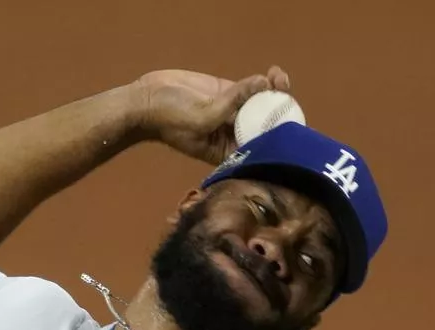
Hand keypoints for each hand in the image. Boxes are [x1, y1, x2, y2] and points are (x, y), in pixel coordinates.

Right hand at [132, 66, 290, 164]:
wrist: (147, 100)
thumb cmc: (169, 119)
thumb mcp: (201, 118)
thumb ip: (231, 104)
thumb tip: (260, 84)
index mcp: (227, 151)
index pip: (258, 146)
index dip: (276, 134)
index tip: (286, 119)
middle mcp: (232, 135)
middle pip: (263, 125)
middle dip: (278, 109)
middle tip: (283, 91)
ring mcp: (231, 113)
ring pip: (260, 104)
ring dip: (273, 92)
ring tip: (279, 77)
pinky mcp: (227, 94)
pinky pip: (250, 89)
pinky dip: (262, 81)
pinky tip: (272, 72)